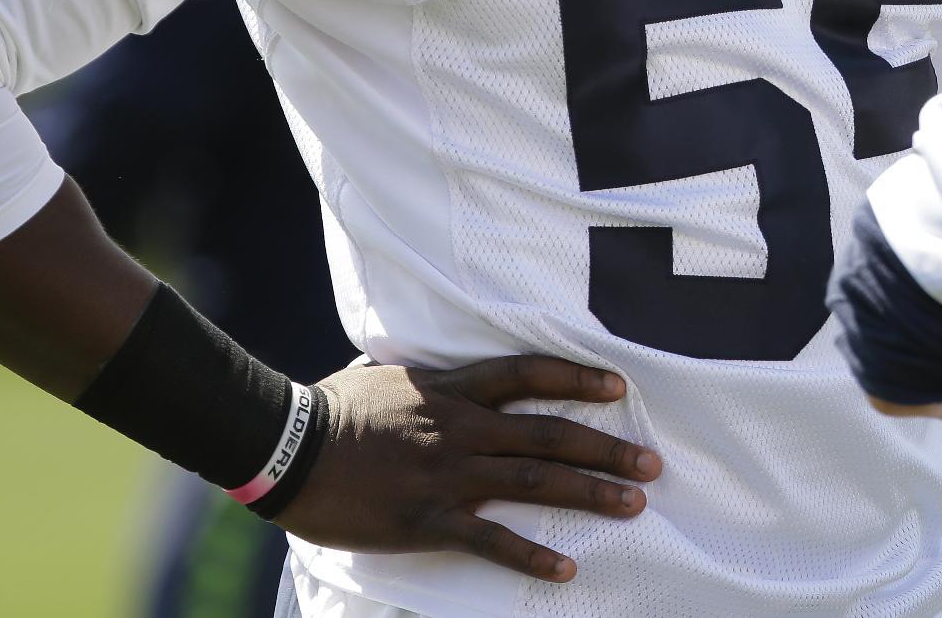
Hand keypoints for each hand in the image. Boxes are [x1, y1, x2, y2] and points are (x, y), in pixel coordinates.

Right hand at [276, 354, 662, 580]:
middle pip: (549, 433)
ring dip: (589, 493)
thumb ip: (427, 378)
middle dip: (606, 447)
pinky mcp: (428, 519)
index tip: (619, 385)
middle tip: (652, 463)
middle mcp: (462, 428)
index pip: (529, 374)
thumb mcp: (388, 376)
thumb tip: (440, 373)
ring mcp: (448, 474)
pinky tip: (565, 568)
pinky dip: (530, 554)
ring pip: (533, 482)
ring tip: (633, 504)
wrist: (289, 447)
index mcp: (452, 389)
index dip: (578, 377)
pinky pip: (489, 540)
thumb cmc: (332, 409)